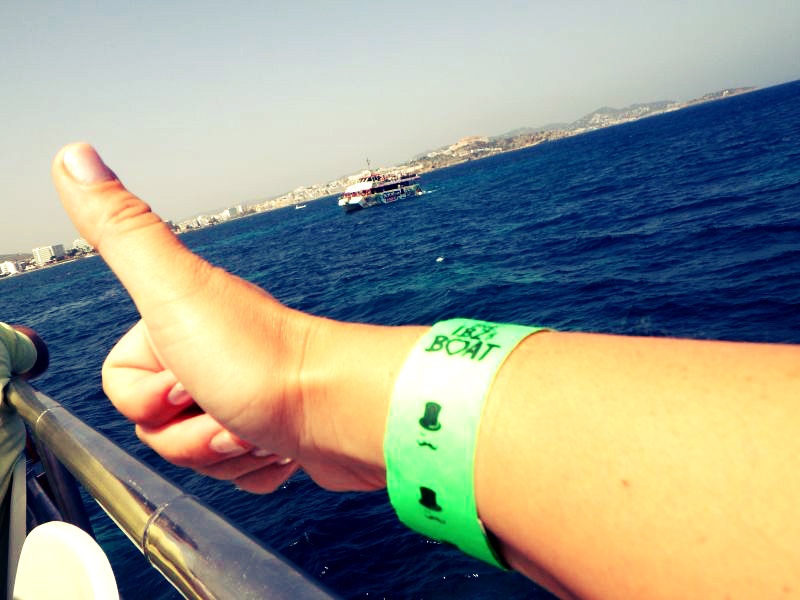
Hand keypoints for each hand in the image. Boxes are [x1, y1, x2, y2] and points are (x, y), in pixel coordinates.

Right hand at [52, 143, 388, 491]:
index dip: (149, 396)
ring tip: (258, 428)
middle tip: (227, 406)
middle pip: (156, 426)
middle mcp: (213, 355)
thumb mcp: (173, 290)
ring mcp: (245, 396)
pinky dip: (255, 471)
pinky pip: (237, 475)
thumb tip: (73, 155)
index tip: (190, 377)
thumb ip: (120, 229)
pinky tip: (279, 447)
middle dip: (189, 434)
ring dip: (224, 453)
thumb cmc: (259, 360)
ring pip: (195, 455)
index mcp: (181, 325)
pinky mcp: (272, 435)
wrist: (340, 413)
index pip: (122, 386)